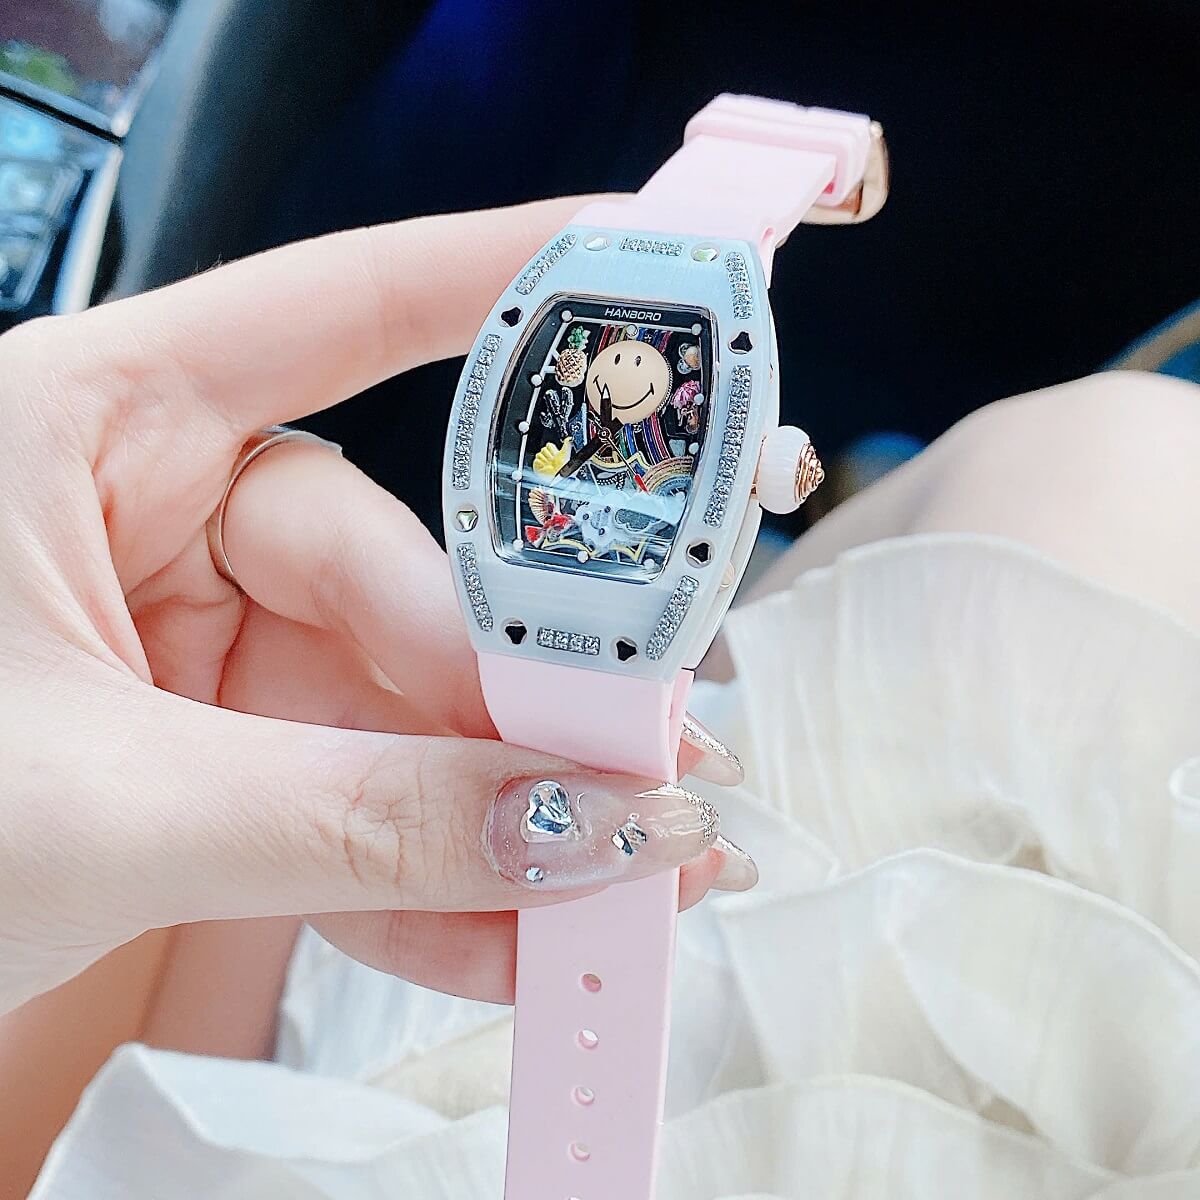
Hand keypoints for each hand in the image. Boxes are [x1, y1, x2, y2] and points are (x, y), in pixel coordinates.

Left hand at [0, 199, 752, 1013]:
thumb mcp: (103, 812)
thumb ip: (354, 817)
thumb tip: (576, 823)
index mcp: (90, 429)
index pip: (329, 311)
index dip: (490, 278)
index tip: (628, 262)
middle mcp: (160, 514)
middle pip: (401, 573)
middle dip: (513, 696)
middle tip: (633, 768)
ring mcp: (202, 638)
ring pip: (402, 705)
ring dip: (500, 809)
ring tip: (611, 876)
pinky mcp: (224, 744)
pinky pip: (366, 790)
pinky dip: (438, 866)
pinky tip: (511, 925)